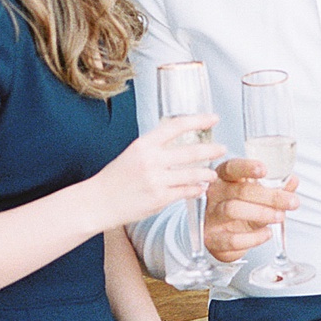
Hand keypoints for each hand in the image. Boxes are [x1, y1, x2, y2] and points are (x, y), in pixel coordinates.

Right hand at [91, 114, 226, 230]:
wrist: (98, 202)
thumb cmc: (115, 178)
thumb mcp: (133, 154)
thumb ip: (155, 149)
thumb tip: (179, 145)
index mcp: (144, 144)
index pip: (176, 126)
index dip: (198, 120)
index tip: (214, 118)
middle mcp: (151, 160)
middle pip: (191, 151)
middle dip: (211, 150)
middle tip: (222, 148)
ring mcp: (156, 180)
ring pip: (193, 174)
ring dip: (207, 174)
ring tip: (212, 174)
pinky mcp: (159, 199)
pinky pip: (186, 192)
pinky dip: (195, 189)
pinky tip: (199, 188)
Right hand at [203, 153, 298, 264]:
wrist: (218, 237)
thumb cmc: (238, 209)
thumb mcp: (256, 196)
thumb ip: (274, 187)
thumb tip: (292, 180)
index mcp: (224, 178)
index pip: (232, 168)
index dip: (247, 167)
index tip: (264, 170)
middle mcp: (215, 195)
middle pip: (240, 190)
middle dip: (270, 196)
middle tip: (291, 201)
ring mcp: (212, 217)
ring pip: (233, 210)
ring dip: (261, 213)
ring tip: (280, 216)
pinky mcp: (214, 239)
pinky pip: (233, 238)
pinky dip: (253, 237)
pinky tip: (266, 233)